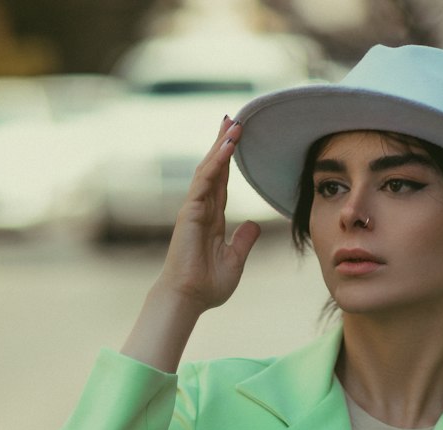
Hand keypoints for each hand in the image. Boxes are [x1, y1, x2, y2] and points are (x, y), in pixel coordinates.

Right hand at [155, 116, 260, 312]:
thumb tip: (253, 224)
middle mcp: (202, 209)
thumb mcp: (235, 260)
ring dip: (220, 146)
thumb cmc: (207, 285)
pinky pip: (204, 182)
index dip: (228, 160)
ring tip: (232, 124)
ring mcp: (194, 209)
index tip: (236, 138)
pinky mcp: (189, 212)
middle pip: (214, 169)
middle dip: (223, 143)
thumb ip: (244, 241)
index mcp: (212, 219)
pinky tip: (226, 148)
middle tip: (233, 119)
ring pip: (208, 170)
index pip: (221, 182)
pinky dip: (215, 164)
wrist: (189, 298)